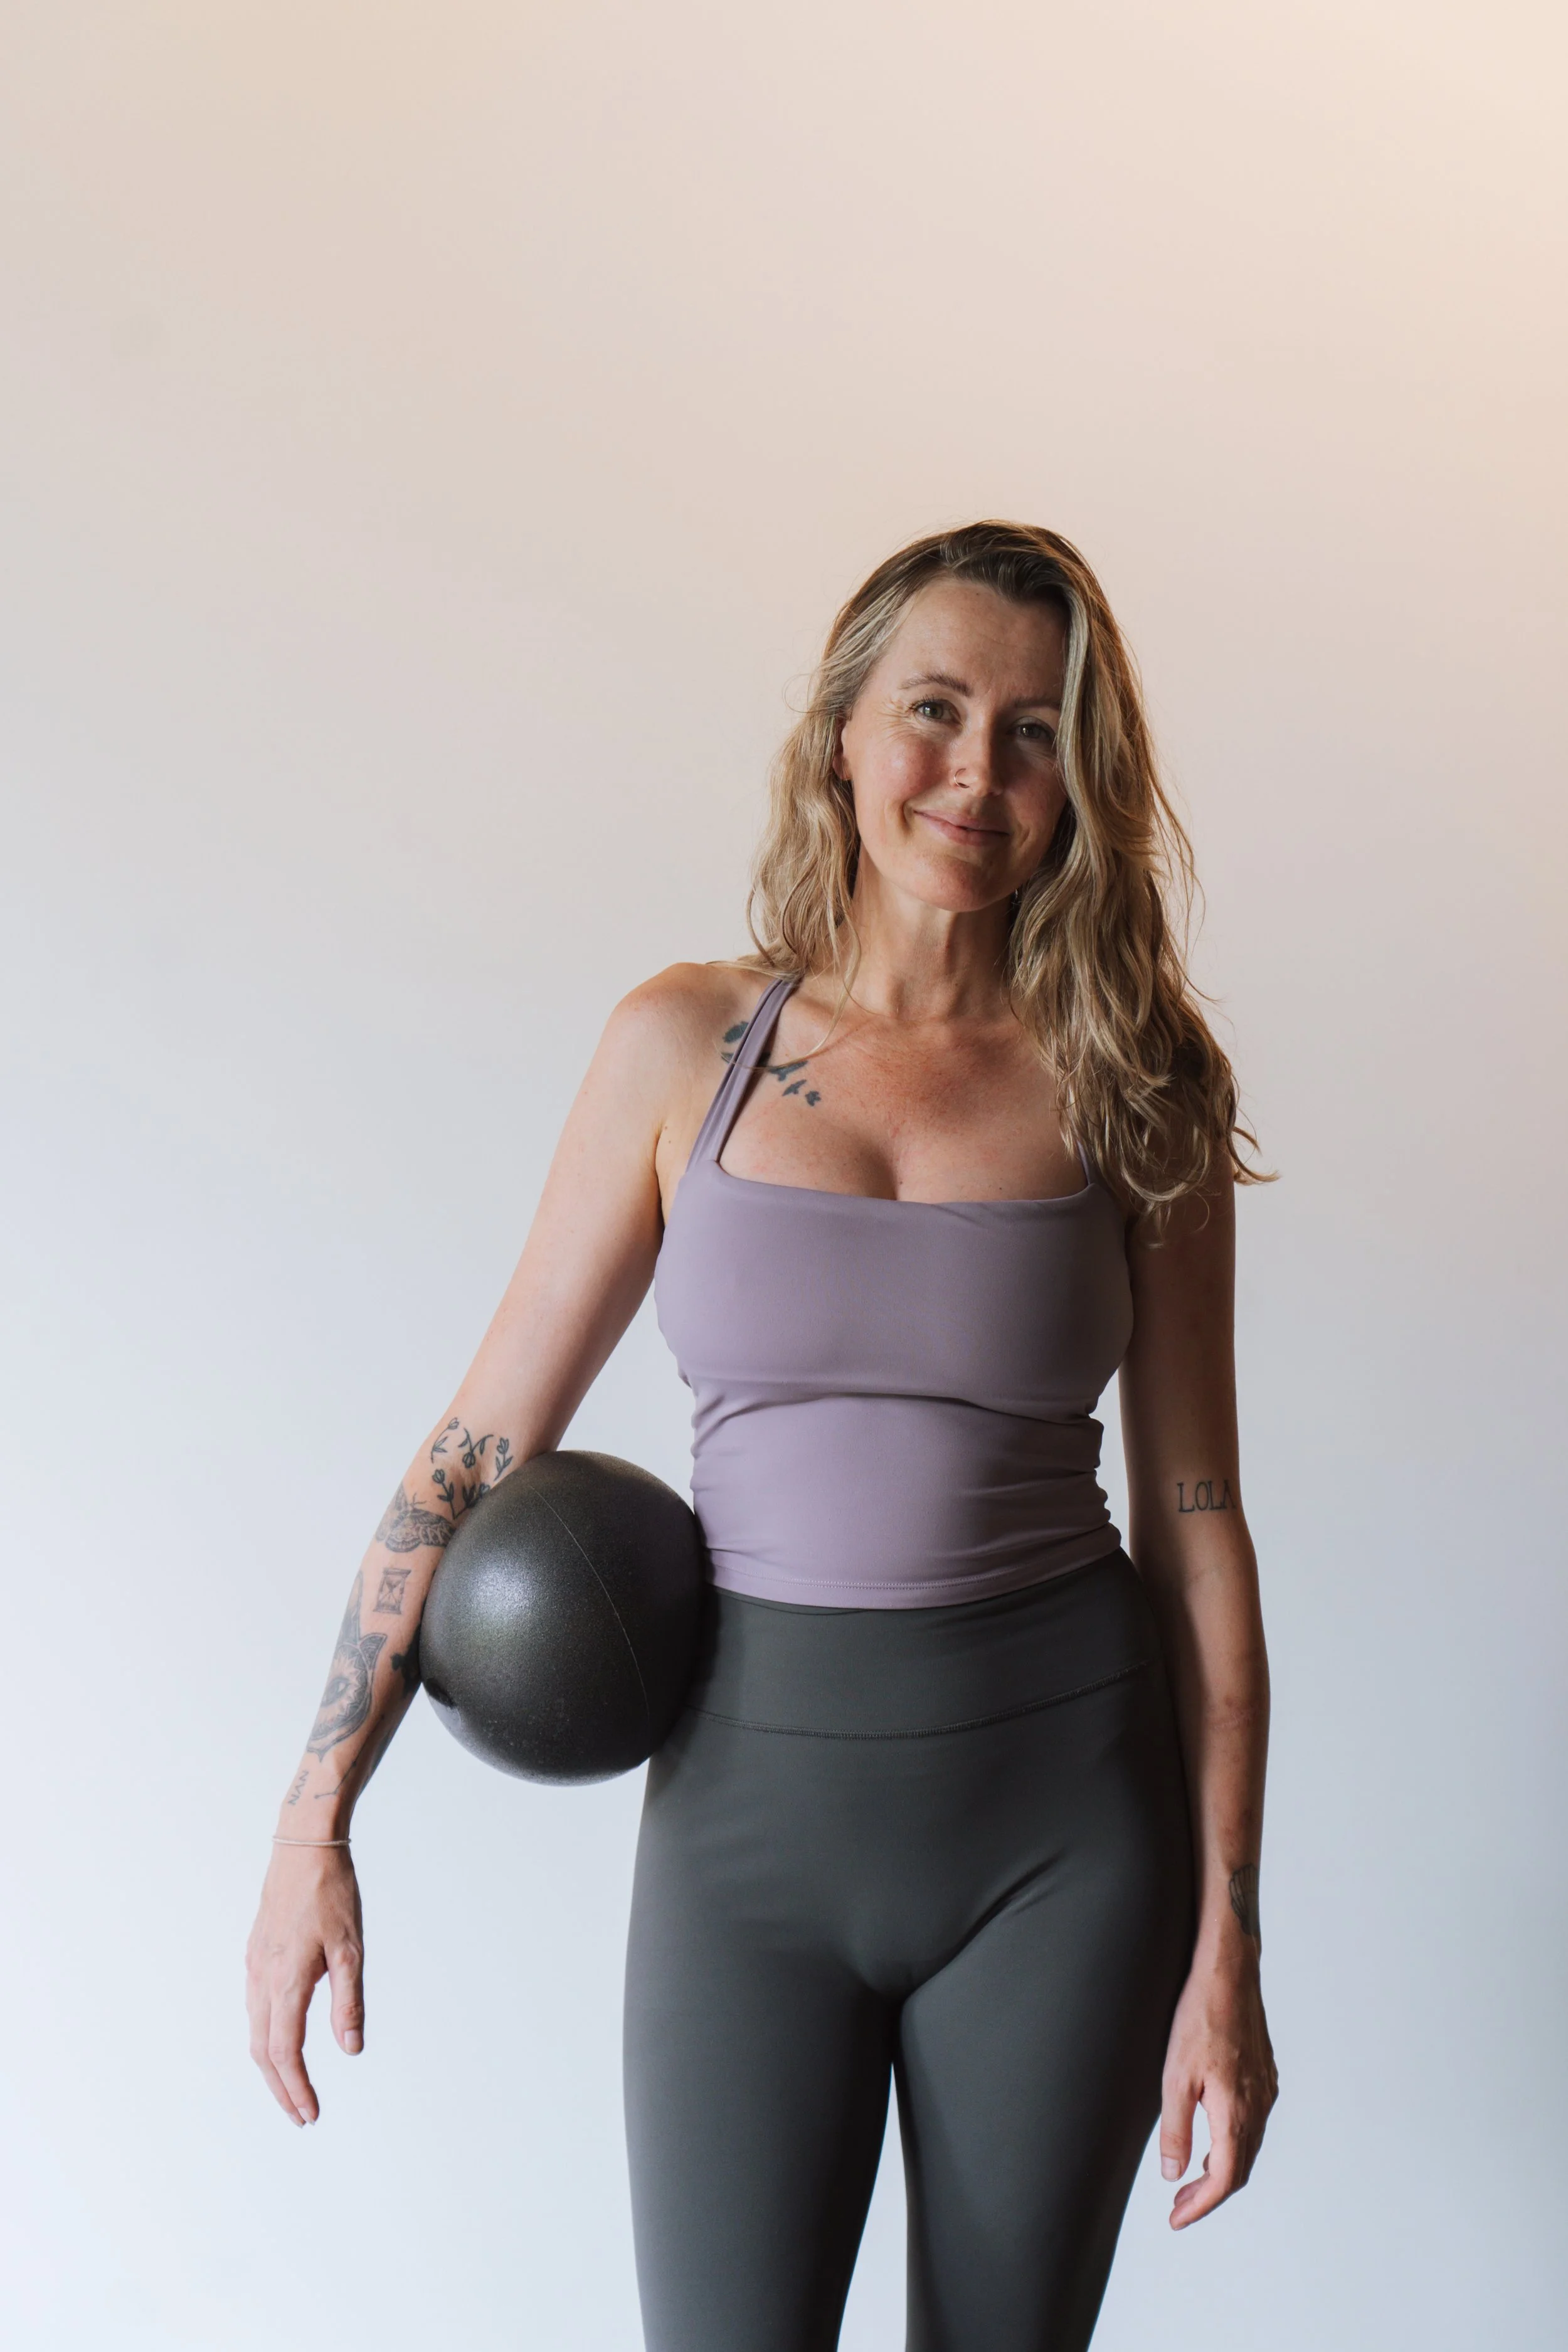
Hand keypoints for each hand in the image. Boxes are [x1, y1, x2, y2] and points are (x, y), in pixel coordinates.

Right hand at [245, 1843, 365, 2124]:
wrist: (304, 1846)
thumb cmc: (331, 1892)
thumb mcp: (350, 1948)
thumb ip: (348, 2002)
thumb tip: (350, 2050)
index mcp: (285, 1981)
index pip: (284, 2052)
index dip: (296, 2087)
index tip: (310, 2113)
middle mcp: (262, 1978)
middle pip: (262, 2050)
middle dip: (280, 2089)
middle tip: (301, 2115)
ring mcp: (255, 1966)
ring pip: (255, 2031)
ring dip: (272, 2065)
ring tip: (293, 2087)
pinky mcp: (256, 1954)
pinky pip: (254, 2007)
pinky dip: (266, 2036)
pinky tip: (282, 2039)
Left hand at [1159, 1947, 1277, 2226]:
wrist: (1229, 1971)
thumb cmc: (1199, 2016)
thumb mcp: (1175, 2075)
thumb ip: (1175, 2129)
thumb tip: (1173, 2174)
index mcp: (1237, 2111)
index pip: (1225, 2178)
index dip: (1201, 2205)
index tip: (1177, 2218)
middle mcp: (1258, 2106)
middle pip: (1240, 2169)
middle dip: (1210, 2194)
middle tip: (1179, 2206)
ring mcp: (1265, 2089)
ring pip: (1249, 2146)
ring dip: (1222, 2169)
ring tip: (1191, 2179)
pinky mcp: (1264, 2074)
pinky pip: (1253, 2123)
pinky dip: (1234, 2143)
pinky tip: (1213, 2137)